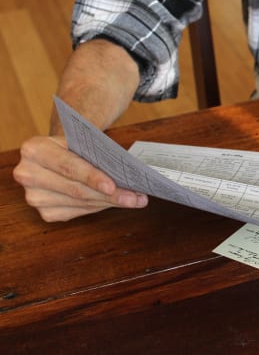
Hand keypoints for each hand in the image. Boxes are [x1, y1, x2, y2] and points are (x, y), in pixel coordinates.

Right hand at [13, 135, 147, 221]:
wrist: (58, 154)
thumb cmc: (74, 146)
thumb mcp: (81, 141)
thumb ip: (97, 155)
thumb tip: (128, 174)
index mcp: (34, 150)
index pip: (68, 166)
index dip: (91, 177)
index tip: (112, 186)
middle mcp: (27, 174)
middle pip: (76, 189)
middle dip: (110, 195)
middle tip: (136, 197)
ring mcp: (34, 197)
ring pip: (80, 203)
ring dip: (110, 203)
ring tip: (135, 200)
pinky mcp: (45, 213)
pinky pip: (78, 212)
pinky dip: (99, 207)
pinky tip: (116, 203)